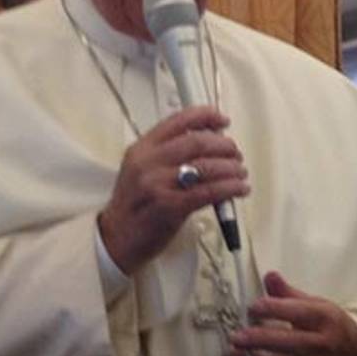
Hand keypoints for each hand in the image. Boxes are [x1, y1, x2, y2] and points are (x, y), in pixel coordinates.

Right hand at [98, 106, 249, 273]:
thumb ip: (168, 154)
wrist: (116, 239)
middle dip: (224, 145)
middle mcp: (148, 162)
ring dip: (231, 167)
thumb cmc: (134, 207)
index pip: (178, 121)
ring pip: (206, 166)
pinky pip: (209, 192)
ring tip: (240, 172)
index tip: (223, 120)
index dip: (206, 116)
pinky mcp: (170, 207)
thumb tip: (208, 143)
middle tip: (235, 153)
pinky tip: (239, 189)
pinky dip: (230, 188)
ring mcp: (158, 184)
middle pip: (197, 141)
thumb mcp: (142, 170)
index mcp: (142, 148)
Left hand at [226, 272, 356, 355]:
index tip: (251, 308)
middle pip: (286, 343)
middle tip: (235, 337)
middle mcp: (323, 345)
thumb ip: (289, 294)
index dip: (271, 309)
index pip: (296, 312)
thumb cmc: (332, 327)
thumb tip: (269, 276)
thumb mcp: (318, 305)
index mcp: (325, 318)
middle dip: (256, 340)